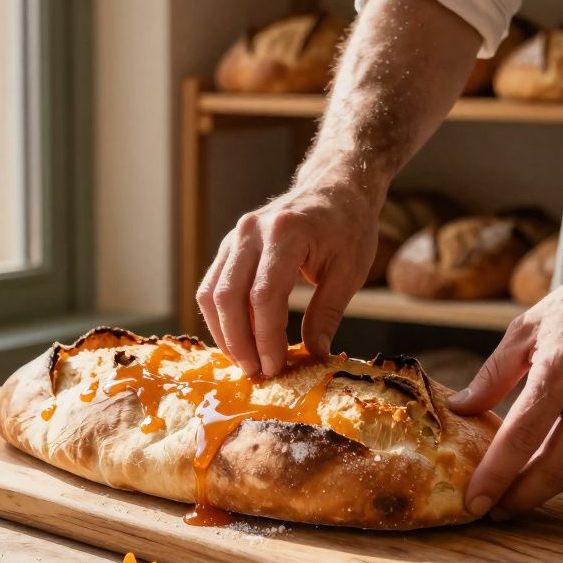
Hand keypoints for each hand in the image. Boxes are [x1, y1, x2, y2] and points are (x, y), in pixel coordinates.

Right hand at [197, 183, 378, 376]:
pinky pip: (212, 286)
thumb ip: (328, 313)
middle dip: (240, 342)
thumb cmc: (348, 227)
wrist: (335, 188)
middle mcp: (251, 232)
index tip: (276, 367)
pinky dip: (221, 318)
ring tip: (246, 362)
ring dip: (224, 334)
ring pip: (212, 293)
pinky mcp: (229, 247)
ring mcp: (235, 237)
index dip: (266, 337)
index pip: (264, 295)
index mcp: (285, 233)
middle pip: (229, 296)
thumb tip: (315, 356)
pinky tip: (239, 340)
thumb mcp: (350, 270)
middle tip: (257, 373)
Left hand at [448, 257, 562, 518]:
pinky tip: (550, 467)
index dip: (496, 475)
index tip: (474, 502)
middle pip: (557, 467)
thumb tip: (460, 408)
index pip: (522, 436)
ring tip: (516, 495)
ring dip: (547, 489)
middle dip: (522, 498)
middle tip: (493, 511)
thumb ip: (492, 374)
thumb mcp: (527, 327)